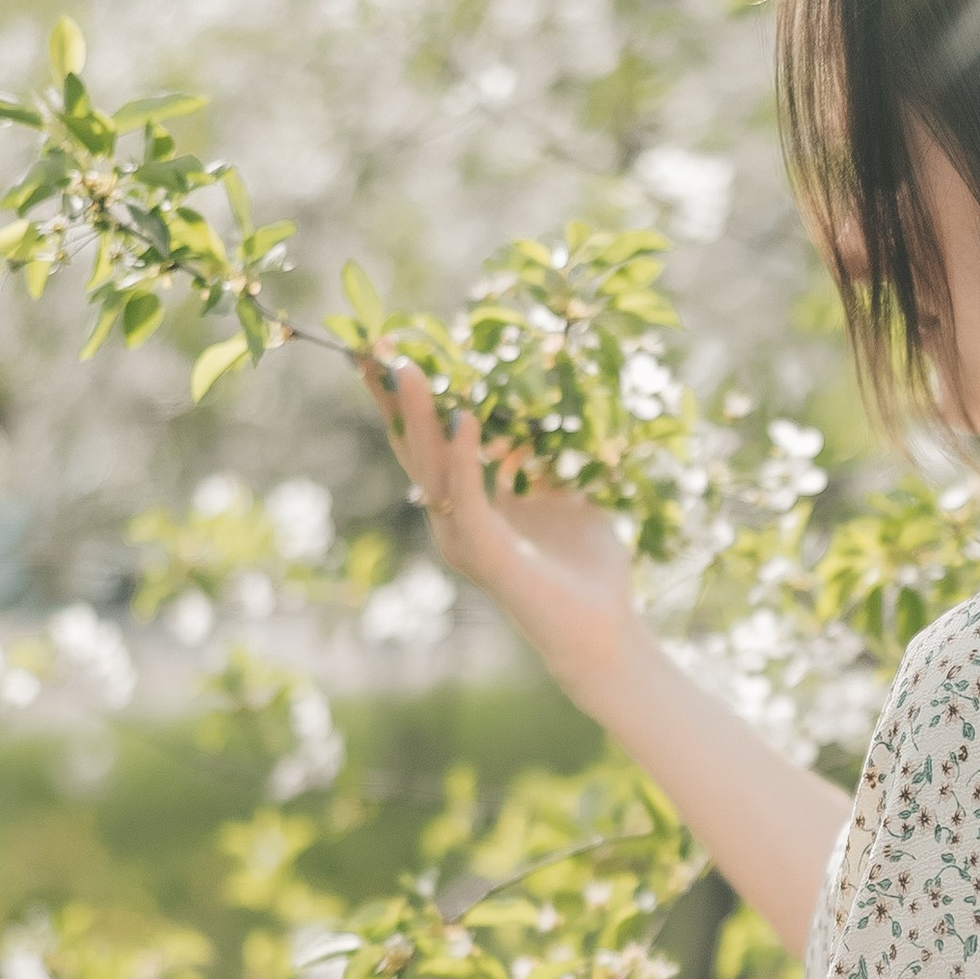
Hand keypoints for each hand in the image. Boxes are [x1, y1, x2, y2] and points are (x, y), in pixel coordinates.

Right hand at [367, 358, 638, 710]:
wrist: (604, 630)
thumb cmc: (589, 568)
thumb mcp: (569, 496)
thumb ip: (550, 459)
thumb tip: (550, 415)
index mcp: (470, 506)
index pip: (430, 445)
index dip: (413, 403)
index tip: (396, 352)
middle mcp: (455, 522)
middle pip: (415, 451)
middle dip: (396, 401)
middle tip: (375, 349)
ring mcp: (464, 540)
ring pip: (432, 468)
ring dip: (419, 418)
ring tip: (409, 369)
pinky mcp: (486, 555)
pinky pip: (468, 498)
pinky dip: (465, 458)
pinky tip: (465, 418)